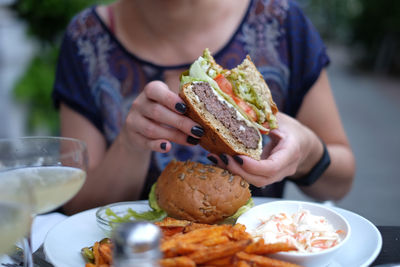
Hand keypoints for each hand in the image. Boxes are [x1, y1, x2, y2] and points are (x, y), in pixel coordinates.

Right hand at [120, 81, 204, 152]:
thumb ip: (183, 103)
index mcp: (151, 91)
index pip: (155, 90)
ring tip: (192, 141)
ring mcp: (134, 121)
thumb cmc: (163, 112)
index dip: (170, 99)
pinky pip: (145, 142)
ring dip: (175, 136)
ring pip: (152, 129)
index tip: (185, 108)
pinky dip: (157, 145)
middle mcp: (139, 104)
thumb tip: (208, 109)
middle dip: (180, 122)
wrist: (139, 129)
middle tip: (198, 130)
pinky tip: (168, 147)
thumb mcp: (169, 103)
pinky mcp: (133, 137)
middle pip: (157, 112)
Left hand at [207, 112, 321, 186]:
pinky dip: (236, 170)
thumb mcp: (281, 120)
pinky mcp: (266, 176)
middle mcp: (284, 168)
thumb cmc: (292, 130)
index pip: (272, 167)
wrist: (303, 144)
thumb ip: (264, 117)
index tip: (237, 157)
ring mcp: (276, 175)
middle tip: (221, 157)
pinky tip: (221, 161)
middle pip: (261, 179)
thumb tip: (242, 109)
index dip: (253, 166)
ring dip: (234, 172)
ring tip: (216, 158)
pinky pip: (251, 177)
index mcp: (291, 153)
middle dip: (239, 171)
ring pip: (255, 181)